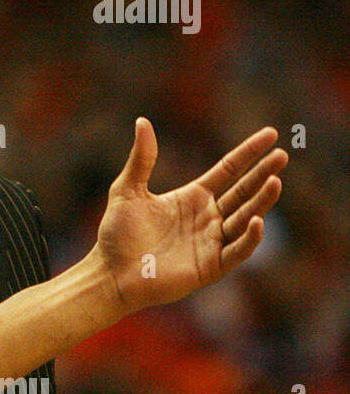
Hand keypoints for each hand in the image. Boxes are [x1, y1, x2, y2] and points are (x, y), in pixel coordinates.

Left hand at [94, 118, 286, 314]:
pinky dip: (249, 237)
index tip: (271, 134)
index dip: (249, 153)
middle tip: (282, 155)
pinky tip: (256, 220)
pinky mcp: (211, 266)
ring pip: (245, 218)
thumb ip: (141, 158)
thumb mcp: (127, 189)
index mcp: (192, 197)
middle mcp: (207, 218)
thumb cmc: (117, 234)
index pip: (228, 170)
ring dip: (261, 201)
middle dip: (263, 173)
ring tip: (275, 181)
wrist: (110, 273)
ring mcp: (211, 242)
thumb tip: (142, 121)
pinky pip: (237, 251)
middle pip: (243, 191)